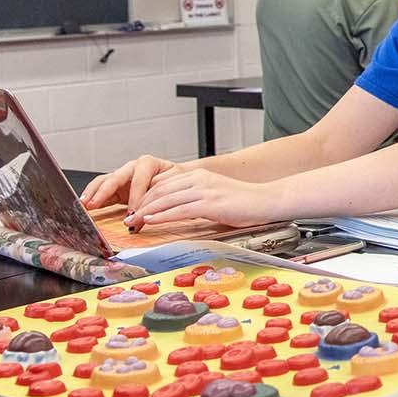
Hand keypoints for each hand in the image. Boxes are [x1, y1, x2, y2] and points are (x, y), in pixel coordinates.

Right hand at [80, 154, 182, 213]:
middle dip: (102, 193)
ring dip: (92, 194)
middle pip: (114, 178)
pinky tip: (84, 207)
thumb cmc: (175, 179)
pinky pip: (102, 191)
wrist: (177, 178)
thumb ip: (161, 196)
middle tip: (92, 204)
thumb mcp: (173, 184)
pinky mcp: (117, 187)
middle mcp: (132, 168)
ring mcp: (122, 177)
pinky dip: (93, 198)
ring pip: (103, 182)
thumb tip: (149, 212)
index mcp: (147, 163)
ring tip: (83, 205)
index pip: (138, 180)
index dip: (135, 197)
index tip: (133, 213)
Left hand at [128, 167, 284, 229]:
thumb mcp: (216, 195)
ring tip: (133, 222)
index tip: (135, 208)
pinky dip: (162, 215)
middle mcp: (200, 179)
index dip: (146, 196)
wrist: (269, 200)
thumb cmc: (246, 202)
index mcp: (200, 175)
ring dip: (146, 212)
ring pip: (166, 199)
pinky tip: (151, 221)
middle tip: (128, 217)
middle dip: (141, 204)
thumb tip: (176, 210)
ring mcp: (205, 190)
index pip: (163, 183)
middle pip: (160, 190)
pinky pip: (179, 209)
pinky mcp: (211, 203)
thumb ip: (196, 199)